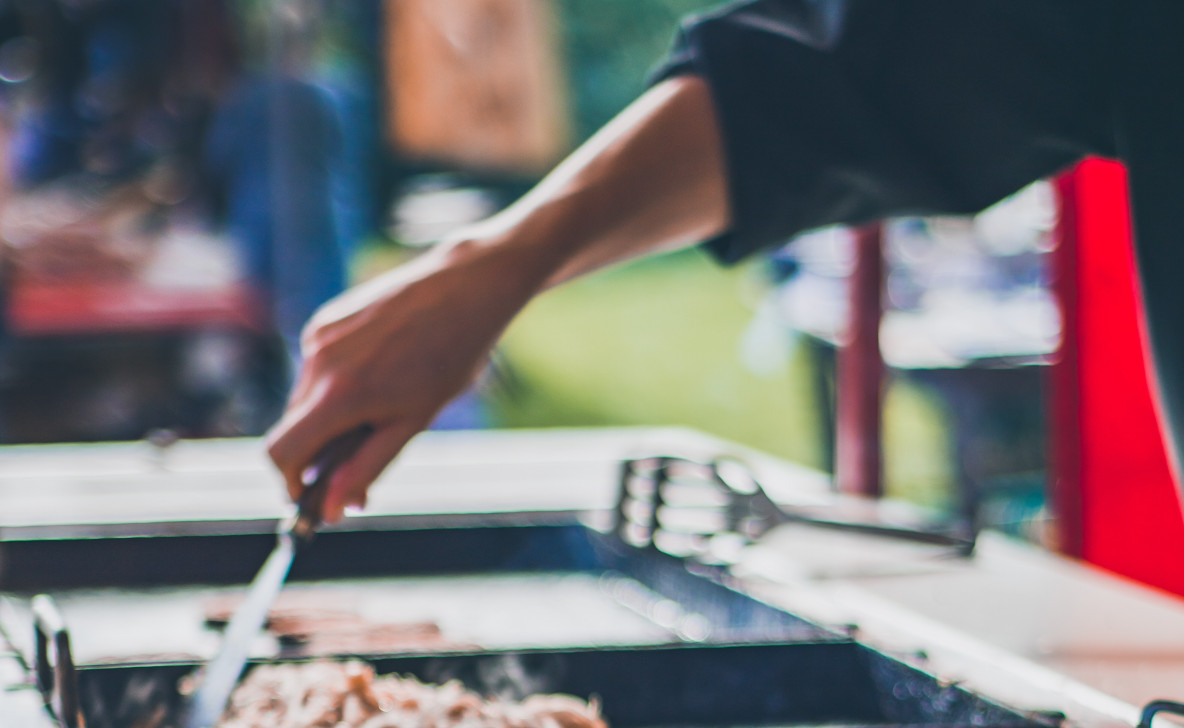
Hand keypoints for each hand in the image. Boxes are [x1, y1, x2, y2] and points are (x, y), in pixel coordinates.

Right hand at [266, 236, 553, 521]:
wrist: (464, 286)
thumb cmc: (450, 357)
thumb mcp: (414, 422)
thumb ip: (367, 467)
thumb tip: (332, 509)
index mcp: (339, 395)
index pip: (280, 453)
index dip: (290, 482)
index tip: (312, 494)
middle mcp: (319, 364)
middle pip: (293, 428)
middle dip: (318, 451)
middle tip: (360, 459)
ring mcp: (318, 337)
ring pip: (304, 398)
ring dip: (330, 415)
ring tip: (383, 402)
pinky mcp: (325, 319)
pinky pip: (316, 367)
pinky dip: (335, 383)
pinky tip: (379, 371)